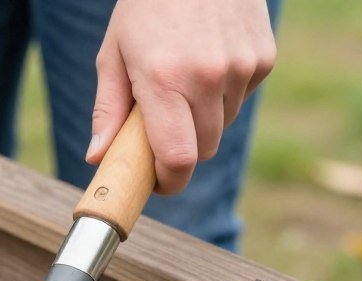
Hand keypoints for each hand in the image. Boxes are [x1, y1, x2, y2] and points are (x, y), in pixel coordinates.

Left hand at [86, 0, 275, 193]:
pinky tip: (209, 61)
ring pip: (223, 125)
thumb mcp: (114, 53)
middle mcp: (207, 76)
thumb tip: (98, 157)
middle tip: (162, 128)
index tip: (158, 182)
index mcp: (164, 80)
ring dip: (203, 120)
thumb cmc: (146, 7)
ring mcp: (241, 66)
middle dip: (181, 149)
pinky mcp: (264, 57)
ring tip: (184, 82)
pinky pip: (242, 97)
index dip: (170, 181)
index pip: (179, 159)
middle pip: (202, 150)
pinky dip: (225, 93)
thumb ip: (108, 110)